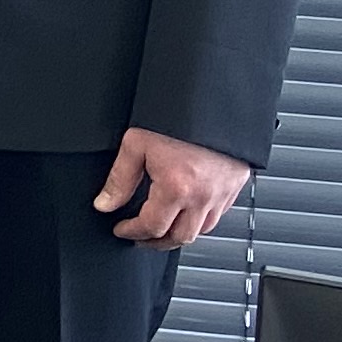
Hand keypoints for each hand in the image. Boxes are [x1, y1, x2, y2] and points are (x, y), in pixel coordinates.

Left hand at [97, 127, 249, 247]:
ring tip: (163, 228)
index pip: (152, 227)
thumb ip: (119, 178)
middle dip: (155, 242)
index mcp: (177, 188)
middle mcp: (203, 196)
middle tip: (140, 238)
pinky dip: (201, 220)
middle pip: (179, 238)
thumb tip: (105, 204)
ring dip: (179, 233)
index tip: (121, 230)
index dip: (131, 232)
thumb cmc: (176, 116)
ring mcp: (222, 193)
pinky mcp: (235, 184)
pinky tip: (188, 212)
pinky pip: (219, 214)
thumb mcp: (137, 143)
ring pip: (202, 230)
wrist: (212, 99)